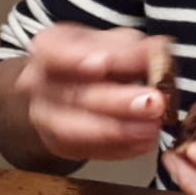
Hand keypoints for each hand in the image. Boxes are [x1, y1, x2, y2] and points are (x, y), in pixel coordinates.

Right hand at [16, 25, 168, 160]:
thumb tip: (157, 51)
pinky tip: (145, 142)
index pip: (54, 53)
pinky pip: (87, 151)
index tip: (104, 64)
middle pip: (73, 95)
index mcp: (49, 48)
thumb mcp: (117, 43)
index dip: (76, 59)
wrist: (78, 87)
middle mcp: (38, 84)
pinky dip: (120, 149)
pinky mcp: (60, 145)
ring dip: (118, 131)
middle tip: (153, 102)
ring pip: (75, 130)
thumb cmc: (99, 57)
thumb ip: (133, 49)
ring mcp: (45, 117)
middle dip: (116, 102)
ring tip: (152, 128)